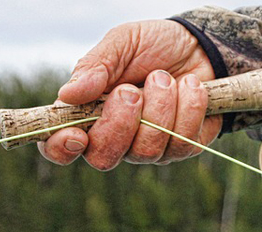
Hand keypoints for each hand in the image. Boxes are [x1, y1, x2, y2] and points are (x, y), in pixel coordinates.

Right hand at [38, 20, 222, 169]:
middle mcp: (117, 138)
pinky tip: (190, 85)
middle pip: (104, 158)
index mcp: (88, 114)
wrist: (200, 46)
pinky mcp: (183, 146)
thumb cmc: (153, 46)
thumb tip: (67, 95)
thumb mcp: (122, 43)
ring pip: (147, 151)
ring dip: (159, 108)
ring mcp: (151, 147)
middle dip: (120, 123)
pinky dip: (189, 107)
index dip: (62, 148)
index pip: (61, 147)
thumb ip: (95, 66)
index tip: (76, 134)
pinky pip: (184, 143)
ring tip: (164, 77)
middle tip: (131, 90)